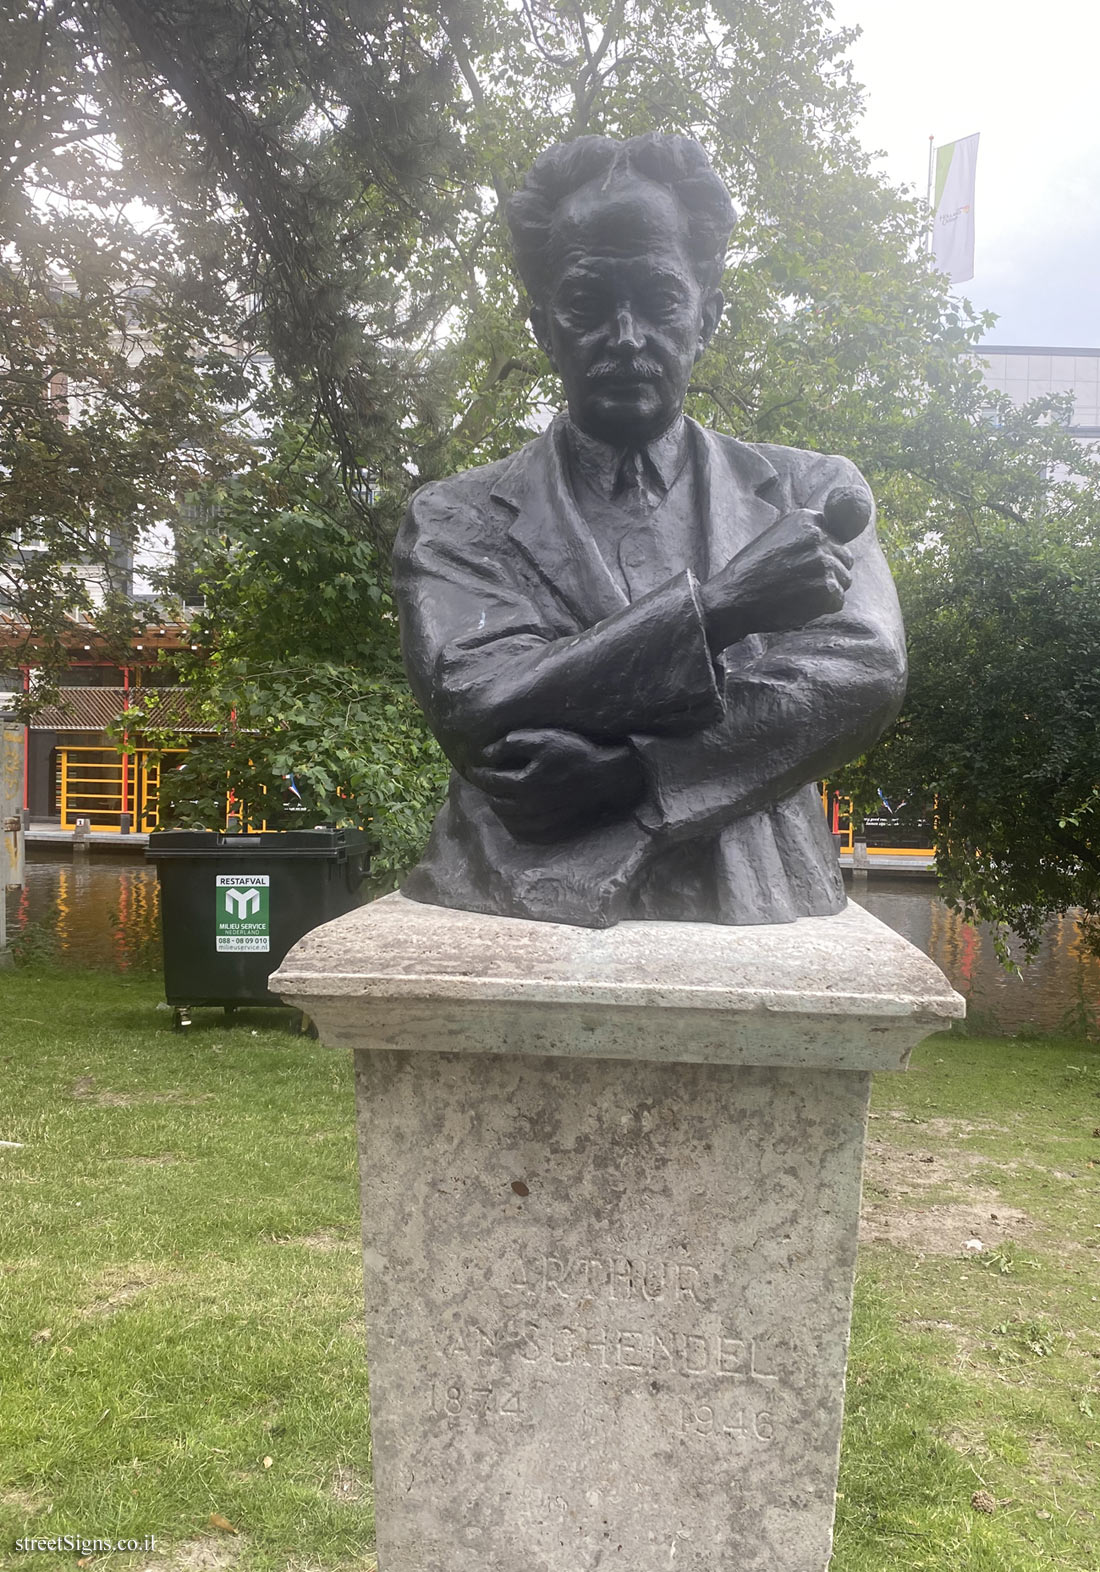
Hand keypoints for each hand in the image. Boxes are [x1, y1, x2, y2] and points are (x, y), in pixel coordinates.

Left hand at [465, 728, 645, 842]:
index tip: (473, 767)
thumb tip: (485, 754)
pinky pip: (524, 833)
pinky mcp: (551, 829)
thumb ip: (510, 744)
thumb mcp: (542, 739)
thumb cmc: (575, 754)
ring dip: (498, 808)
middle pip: (496, 802)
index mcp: (522, 784)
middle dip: (486, 790)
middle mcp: (528, 808)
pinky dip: (513, 825)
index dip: (478, 773)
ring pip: (507, 820)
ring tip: (497, 796)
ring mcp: (540, 822)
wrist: (606, 777)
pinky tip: (514, 815)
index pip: (489, 781)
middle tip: (484, 780)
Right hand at [699, 507, 853, 652]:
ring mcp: (824, 561)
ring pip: (844, 580)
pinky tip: (800, 604)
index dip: (823, 555)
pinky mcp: (827, 587)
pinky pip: (838, 600)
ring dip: (826, 591)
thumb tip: (835, 541)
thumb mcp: (776, 537)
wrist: (734, 598)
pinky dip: (822, 608)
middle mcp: (819, 536)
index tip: (802, 566)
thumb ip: (805, 535)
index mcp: (807, 519)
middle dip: (830, 573)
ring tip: (798, 594)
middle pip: (845, 558)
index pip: (836, 537)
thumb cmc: (751, 571)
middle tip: (801, 584)